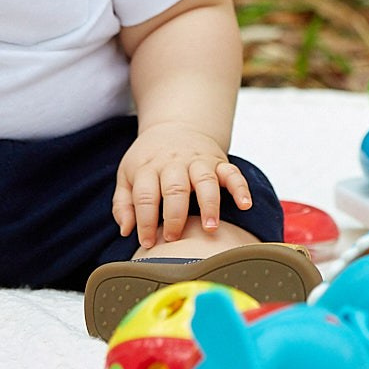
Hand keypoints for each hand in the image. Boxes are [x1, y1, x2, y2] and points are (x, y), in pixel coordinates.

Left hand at [114, 123, 252, 250]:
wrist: (175, 125)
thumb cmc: (149, 158)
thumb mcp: (127, 175)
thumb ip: (123, 203)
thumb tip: (126, 231)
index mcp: (148, 168)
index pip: (145, 196)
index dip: (145, 221)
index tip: (147, 243)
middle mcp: (174, 164)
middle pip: (175, 189)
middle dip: (175, 216)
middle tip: (174, 239)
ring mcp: (198, 161)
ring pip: (205, 181)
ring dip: (209, 205)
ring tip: (210, 228)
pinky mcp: (219, 162)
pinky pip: (233, 173)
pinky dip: (241, 188)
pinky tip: (245, 205)